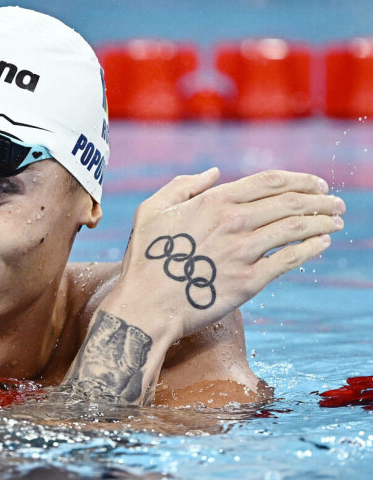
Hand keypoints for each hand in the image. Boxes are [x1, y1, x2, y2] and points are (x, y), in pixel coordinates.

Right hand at [108, 168, 344, 341]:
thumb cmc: (144, 259)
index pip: (270, 182)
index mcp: (213, 202)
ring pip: (296, 229)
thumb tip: (213, 173)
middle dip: (320, 199)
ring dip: (322, 222)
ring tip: (336, 221)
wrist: (145, 305)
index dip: (300, 179)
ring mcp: (243, 252)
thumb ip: (182, 186)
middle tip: (335, 202)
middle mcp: (233, 222)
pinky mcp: (249, 281)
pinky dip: (311, 249)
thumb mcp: (151, 211)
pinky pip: (289, 260)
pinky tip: (322, 244)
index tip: (317, 184)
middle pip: (290, 203)